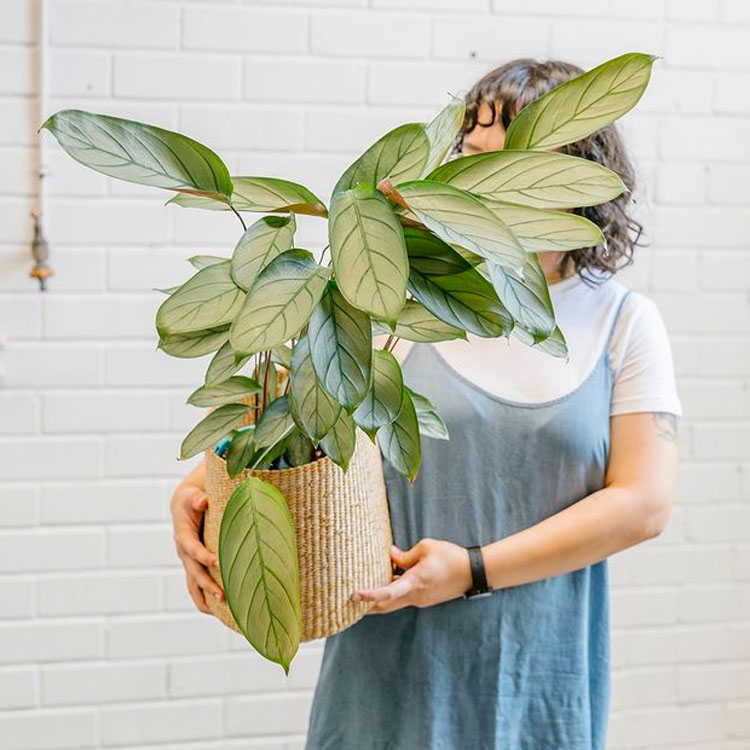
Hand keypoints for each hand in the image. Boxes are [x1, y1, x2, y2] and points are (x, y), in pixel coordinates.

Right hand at [170, 481, 223, 612]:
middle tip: (223, 595)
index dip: (203, 556)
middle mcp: (184, 552)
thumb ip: (197, 499)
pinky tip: (215, 611)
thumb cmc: (191, 499)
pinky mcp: (193, 565)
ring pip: (193, 583)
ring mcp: (187, 561)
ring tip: (221, 609)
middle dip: (207, 584)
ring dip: (206, 596)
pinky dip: (203, 598)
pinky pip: (196, 585)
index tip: (217, 562)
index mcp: (183, 536)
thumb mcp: (192, 496)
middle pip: (194, 572)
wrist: (184, 505)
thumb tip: (203, 501)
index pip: (193, 549)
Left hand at [351, 538, 472, 613]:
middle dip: (367, 605)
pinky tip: (388, 579)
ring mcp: (420, 600)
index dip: (370, 595)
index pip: (388, 592)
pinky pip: (404, 597)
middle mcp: (416, 596)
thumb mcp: (426, 548)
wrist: (474, 573)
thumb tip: (390, 555)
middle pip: (385, 605)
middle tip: (349, 601)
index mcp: (415, 582)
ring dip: (379, 598)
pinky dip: (393, 592)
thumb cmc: (451, 557)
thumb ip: (405, 555)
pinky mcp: (425, 599)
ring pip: (394, 602)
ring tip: (363, 590)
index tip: (354, 595)